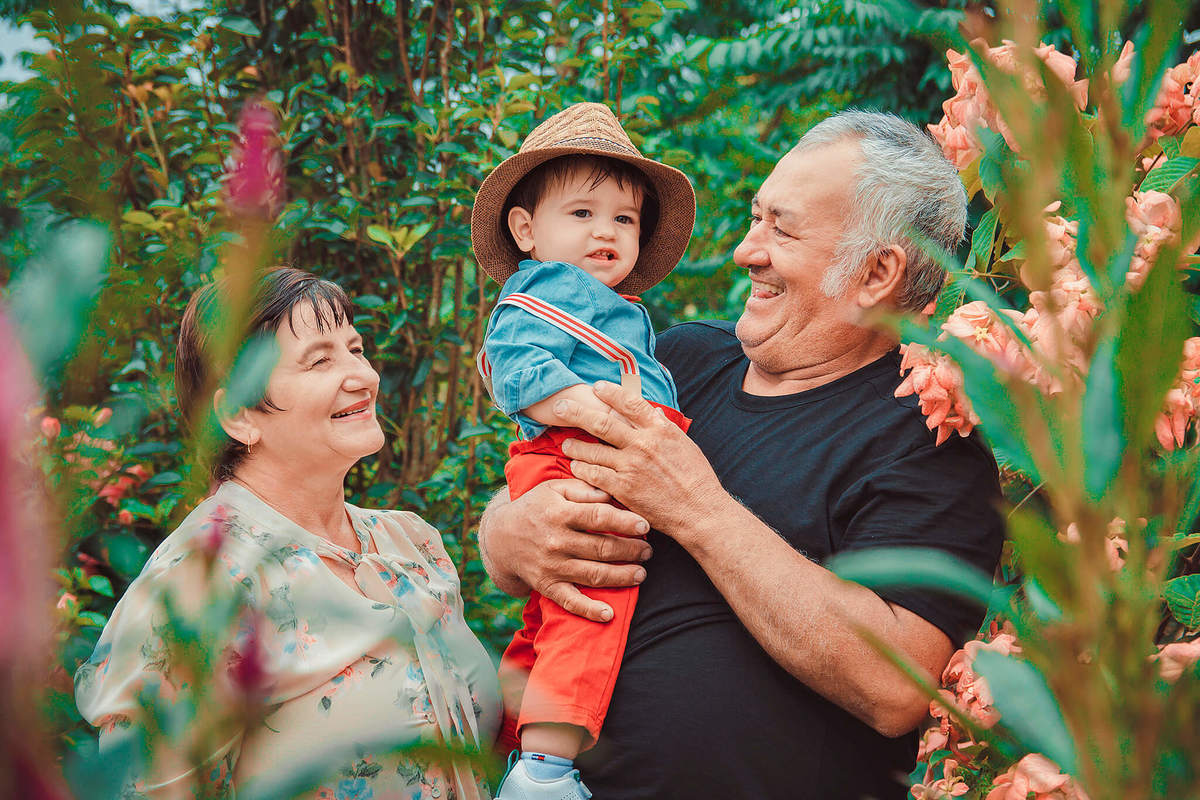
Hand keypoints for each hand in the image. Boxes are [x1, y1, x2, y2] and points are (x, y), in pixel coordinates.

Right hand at [479, 478, 652, 621]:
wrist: (500, 537)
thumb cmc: (535, 507)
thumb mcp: (554, 488)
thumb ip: (583, 489)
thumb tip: (612, 492)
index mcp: (559, 513)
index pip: (599, 517)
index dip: (625, 522)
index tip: (645, 525)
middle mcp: (556, 541)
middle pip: (601, 547)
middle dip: (631, 550)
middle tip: (648, 551)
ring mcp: (552, 566)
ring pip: (593, 574)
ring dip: (622, 576)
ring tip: (641, 574)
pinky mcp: (547, 586)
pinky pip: (570, 601)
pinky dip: (589, 610)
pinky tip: (608, 614)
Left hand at [555, 381, 728, 539]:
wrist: (699, 511)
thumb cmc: (697, 479)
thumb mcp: (685, 445)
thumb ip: (665, 428)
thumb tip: (653, 411)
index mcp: (659, 429)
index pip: (629, 402)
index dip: (610, 392)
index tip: (596, 387)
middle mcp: (642, 444)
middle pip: (601, 422)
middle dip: (577, 413)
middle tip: (560, 407)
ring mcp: (631, 466)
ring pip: (593, 450)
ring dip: (575, 446)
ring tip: (566, 443)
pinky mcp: (623, 488)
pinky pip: (594, 475)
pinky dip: (582, 469)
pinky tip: (576, 467)